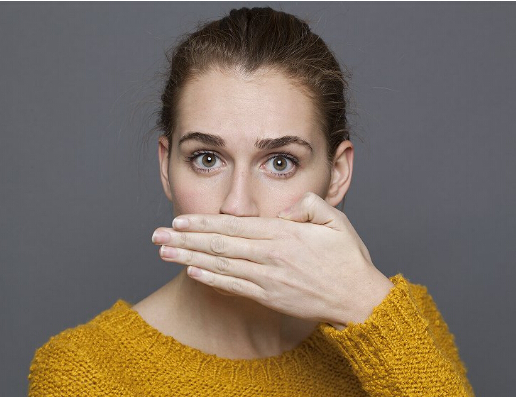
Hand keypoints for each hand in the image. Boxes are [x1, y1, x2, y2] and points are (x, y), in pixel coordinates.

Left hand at [151, 192, 393, 328]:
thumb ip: (308, 206)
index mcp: (283, 234)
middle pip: (219, 245)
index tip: (179, 219)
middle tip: (157, 235)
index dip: (203, 222)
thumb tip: (283, 209)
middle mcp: (270, 256)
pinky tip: (191, 273)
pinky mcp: (268, 297)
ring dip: (189, 259)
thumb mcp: (335, 220)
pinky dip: (210, 280)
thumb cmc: (348, 258)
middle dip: (185, 239)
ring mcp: (267, 279)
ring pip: (220, 266)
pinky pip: (233, 287)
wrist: (358, 299)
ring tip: (164, 253)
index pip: (234, 225)